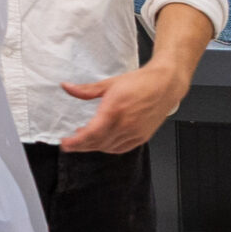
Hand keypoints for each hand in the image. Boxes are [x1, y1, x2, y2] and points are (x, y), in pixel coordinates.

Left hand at [59, 62, 187, 152]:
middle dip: (81, 146)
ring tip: (83, 139)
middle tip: (70, 144)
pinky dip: (109, 148)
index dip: (77, 142)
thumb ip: (86, 90)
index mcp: (114, 110)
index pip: (91, 133)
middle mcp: (125, 125)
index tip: (65, 144)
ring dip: (94, 147)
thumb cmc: (140, 83)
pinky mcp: (142, 137)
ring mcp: (135, 133)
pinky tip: (102, 142)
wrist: (165, 85)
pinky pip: (122, 148)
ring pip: (109, 147)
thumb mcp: (109, 83)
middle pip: (98, 143)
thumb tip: (67, 87)